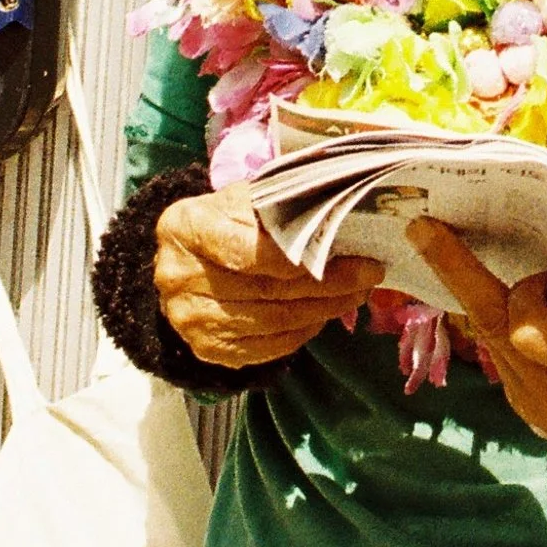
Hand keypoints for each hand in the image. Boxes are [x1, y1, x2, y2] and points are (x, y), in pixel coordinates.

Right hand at [153, 190, 380, 371]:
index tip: (348, 256)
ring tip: (355, 295)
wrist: (184, 260)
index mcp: (186, 226)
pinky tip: (322, 316)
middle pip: (268, 288)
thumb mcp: (244, 198)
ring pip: (273, 320)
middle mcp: (179, 275)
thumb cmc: (225, 220)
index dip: (300, 257)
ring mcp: (189, 317)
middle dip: (327, 284)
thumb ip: (280, 205)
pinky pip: (266, 347)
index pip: (248, 249)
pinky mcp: (206, 347)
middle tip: (367, 276)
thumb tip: (338, 216)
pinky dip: (301, 333)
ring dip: (323, 310)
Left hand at [407, 220, 546, 486]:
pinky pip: (500, 346)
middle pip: (493, 326)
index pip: (535, 331)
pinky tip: (502, 287)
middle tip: (423, 228)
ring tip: (452, 241)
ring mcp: (531, 401)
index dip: (525, 294)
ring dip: (477, 287)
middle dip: (457, 272)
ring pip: (490, 333)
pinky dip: (497, 312)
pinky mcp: (520, 400)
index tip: (526, 267)